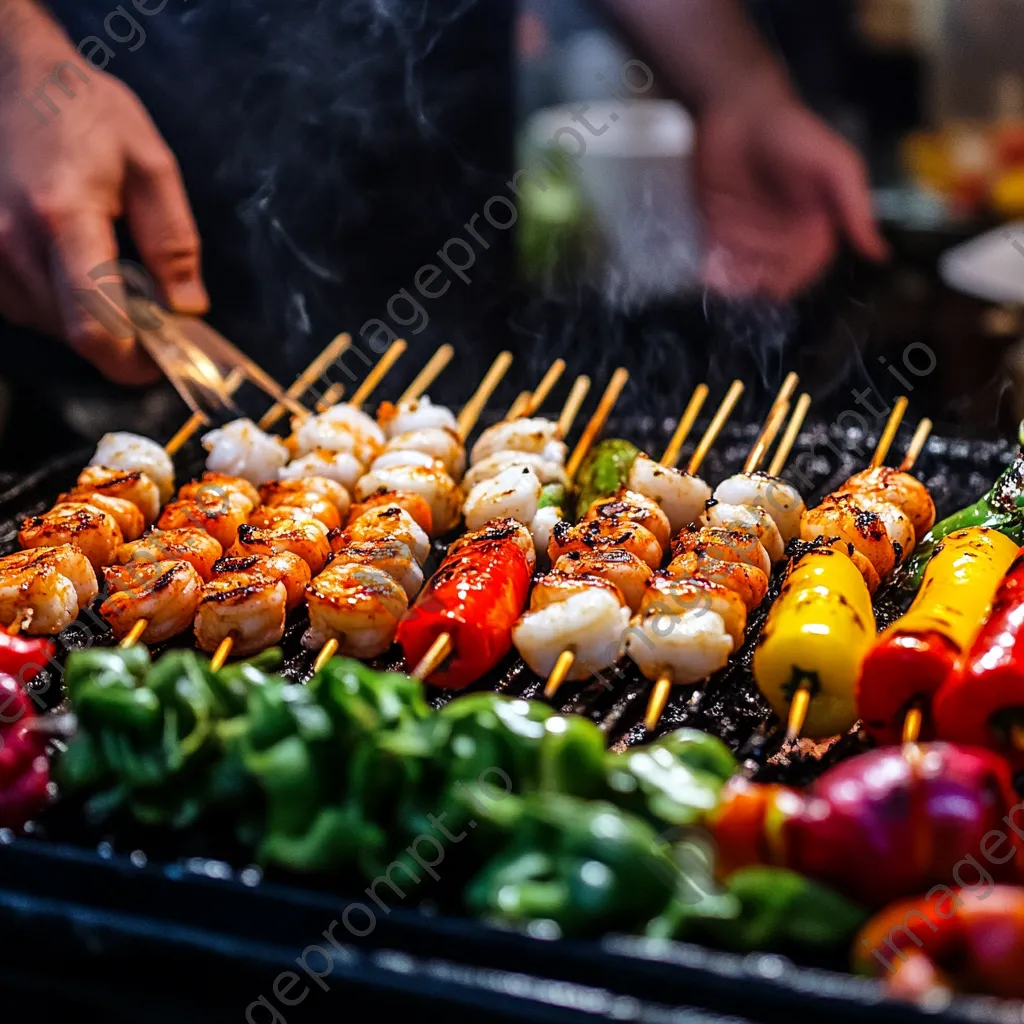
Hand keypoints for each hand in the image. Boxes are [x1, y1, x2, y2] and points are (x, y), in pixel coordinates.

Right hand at [0, 1, 206, 382]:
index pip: (94, 325)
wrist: (15, 76)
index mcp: (63, 219)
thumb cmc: (83, 111)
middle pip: (75, 334)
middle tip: (154, 321)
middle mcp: (14, 243)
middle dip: (121, 342)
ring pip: (49, 325)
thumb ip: (174, 243)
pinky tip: (78, 271)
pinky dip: (60, 305)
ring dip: (90, 322)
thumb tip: (188, 307)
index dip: (131, 361)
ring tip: (115, 282)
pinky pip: (25, 306)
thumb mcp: (150, 167)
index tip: (161, 362)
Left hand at [697, 86, 887, 299]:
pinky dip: (711, 267)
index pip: (804, 267)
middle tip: (746, 266)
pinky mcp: (717, 224)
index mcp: (813, 224)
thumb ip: (855, 206)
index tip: (776, 283)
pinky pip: (715, 256)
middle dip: (757, 273)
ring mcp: (747, 230)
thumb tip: (879, 251)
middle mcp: (780, 232)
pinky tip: (707, 269)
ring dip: (733, 275)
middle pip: (770, 271)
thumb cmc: (793, 131)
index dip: (791, 277)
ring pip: (742, 268)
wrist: (740, 106)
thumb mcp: (835, 165)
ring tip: (724, 271)